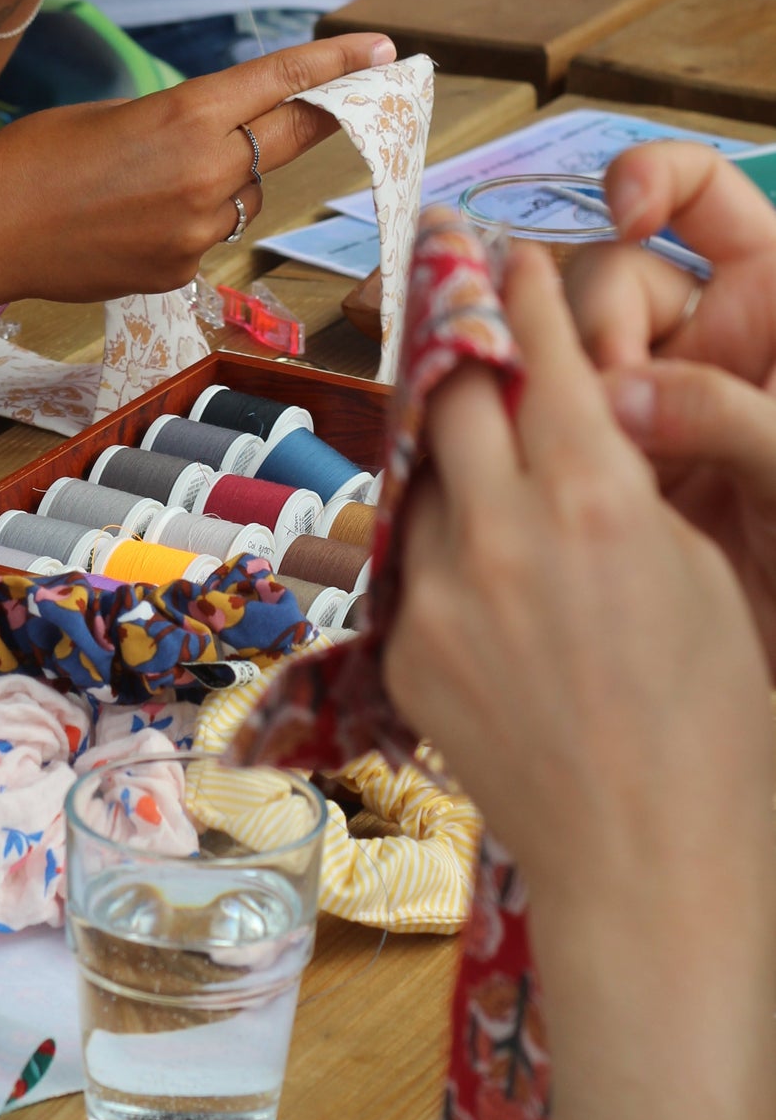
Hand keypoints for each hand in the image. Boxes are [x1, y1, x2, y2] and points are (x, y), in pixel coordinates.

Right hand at [0, 30, 394, 304]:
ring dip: (228, 178)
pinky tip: (130, 220)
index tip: (383, 52)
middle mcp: (206, 173)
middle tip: (357, 95)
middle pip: (290, 139)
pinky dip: (188, 221)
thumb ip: (182, 121)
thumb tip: (222, 138)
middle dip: (322, 116)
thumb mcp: (115, 114)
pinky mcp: (180, 270)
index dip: (339, 65)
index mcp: (187, 116)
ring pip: (245, 194)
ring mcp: (198, 230)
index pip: (284, 83)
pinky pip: (208, 235)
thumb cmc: (34, 157)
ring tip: (152, 176)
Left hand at [387, 244, 770, 919]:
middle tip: (457, 299)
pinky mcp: (406, 647)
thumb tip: (580, 412)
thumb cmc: (713, 720)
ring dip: (444, 441)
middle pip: (451, 390)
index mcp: (595, 499)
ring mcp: (441, 592)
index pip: (540, 354)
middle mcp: (501, 532)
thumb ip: (628, 476)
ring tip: (463, 421)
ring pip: (421, 472)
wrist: (648, 865)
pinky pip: (412, 559)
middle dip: (459, 340)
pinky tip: (472, 541)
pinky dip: (441, 535)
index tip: (508, 254)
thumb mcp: (702, 568)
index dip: (524, 293)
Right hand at [568, 142, 775, 668]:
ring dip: (550, 385)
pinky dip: (521, 436)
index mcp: (767, 307)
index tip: (624, 212)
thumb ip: (727, 416)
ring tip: (574, 451)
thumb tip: (620, 394)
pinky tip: (518, 465)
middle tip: (604, 397)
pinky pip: (540, 429)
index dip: (652, 179)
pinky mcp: (602, 470)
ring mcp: (643, 405)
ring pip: (558, 351)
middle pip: (604, 275)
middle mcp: (697, 341)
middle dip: (589, 318)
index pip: (698, 193)